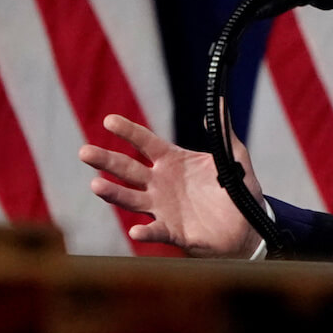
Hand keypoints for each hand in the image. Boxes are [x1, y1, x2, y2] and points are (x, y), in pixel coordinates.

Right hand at [79, 114, 263, 258]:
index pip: (145, 142)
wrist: (248, 225)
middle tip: (84, 151)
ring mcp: (163, 208)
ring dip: (113, 193)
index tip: (109, 120)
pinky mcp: (173, 231)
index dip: (128, 131)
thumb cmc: (237, 189)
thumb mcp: (233, 156)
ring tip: (96, 185)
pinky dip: (146, 232)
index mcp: (173, 161)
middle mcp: (161, 183)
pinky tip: (135, 231)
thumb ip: (224, 130)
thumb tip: (221, 101)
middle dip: (106, 160)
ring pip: (132, 198)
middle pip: (128, 169)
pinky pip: (156, 231)